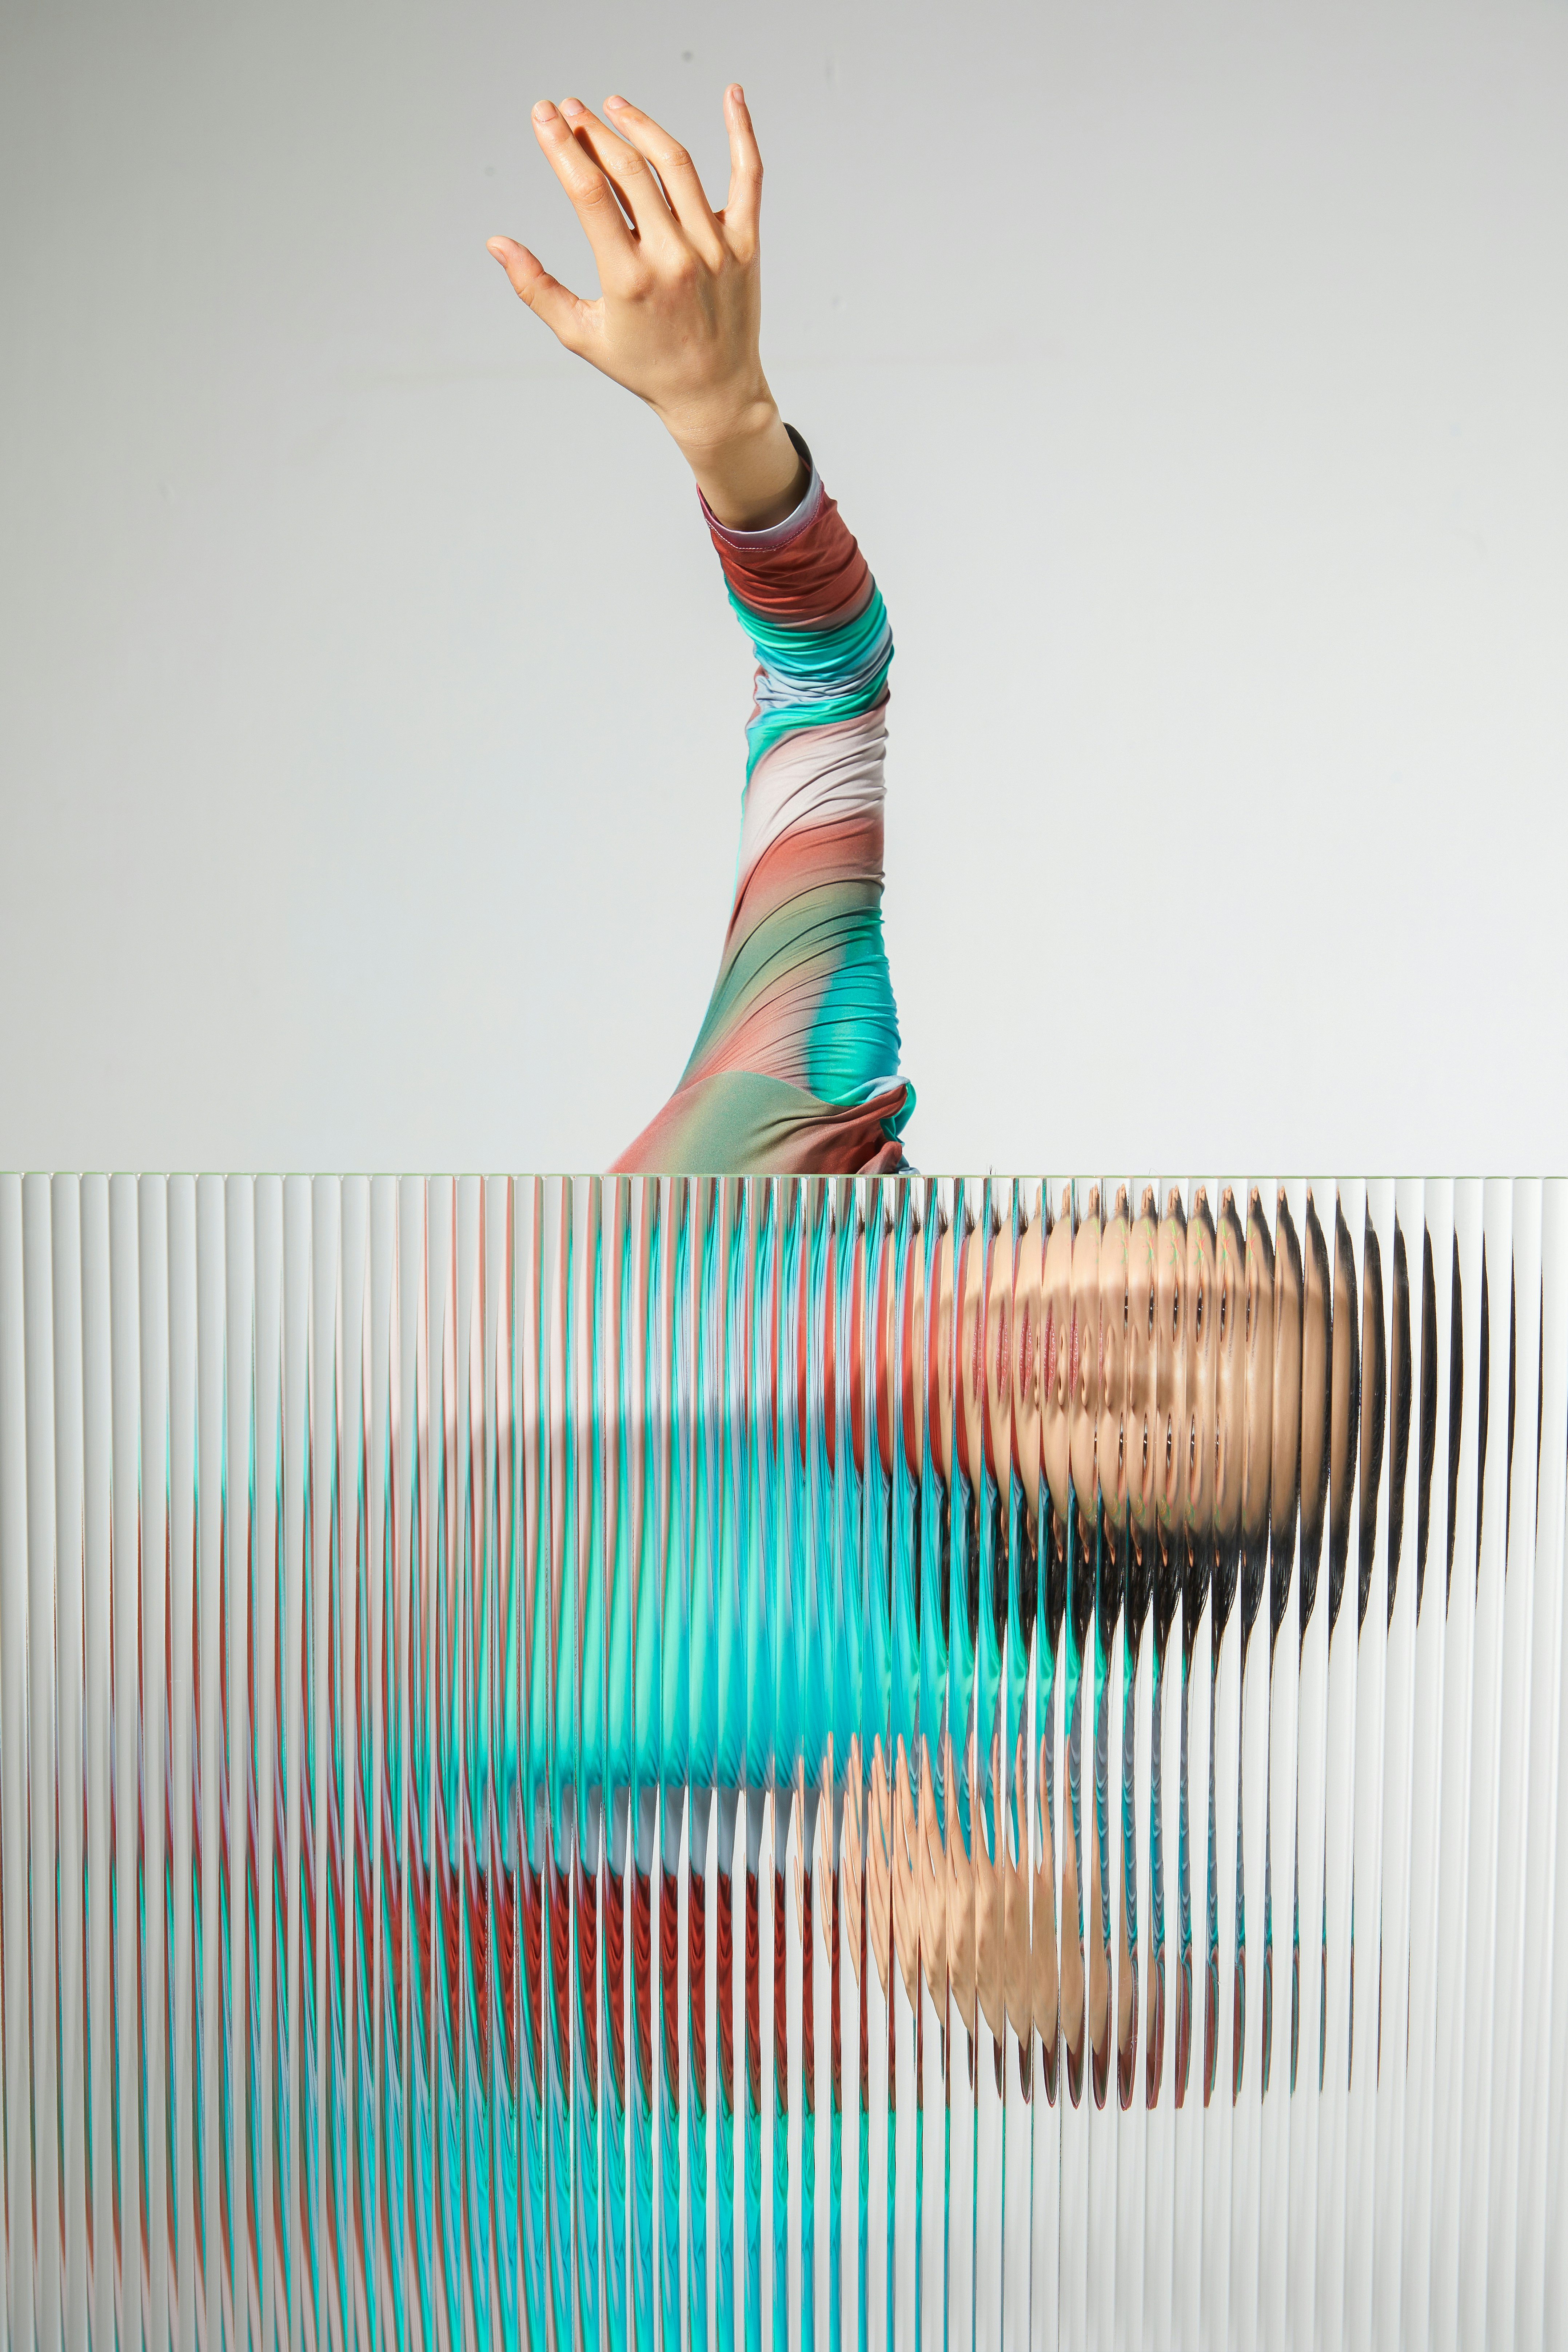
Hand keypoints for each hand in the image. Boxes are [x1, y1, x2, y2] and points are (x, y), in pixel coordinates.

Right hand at [489, 88, 807, 530]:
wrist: (714, 395)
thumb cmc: (643, 366)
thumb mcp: (582, 335)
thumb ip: (537, 288)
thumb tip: (496, 244)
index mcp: (629, 280)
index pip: (589, 192)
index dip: (563, 146)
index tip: (545, 115)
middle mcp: (674, 258)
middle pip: (629, 170)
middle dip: (593, 132)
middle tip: (570, 110)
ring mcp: (715, 248)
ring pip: (677, 164)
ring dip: (641, 126)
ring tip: (614, 107)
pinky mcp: (747, 245)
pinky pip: (749, 177)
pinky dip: (741, 132)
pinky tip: (731, 93)